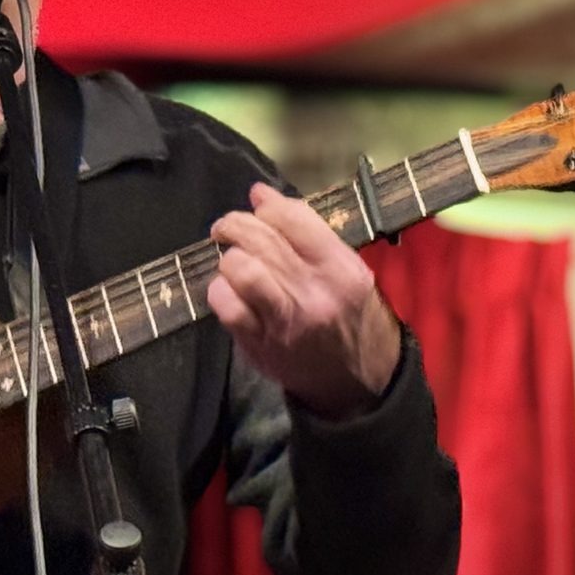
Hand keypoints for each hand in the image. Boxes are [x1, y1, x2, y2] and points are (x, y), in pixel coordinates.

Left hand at [207, 182, 401, 417]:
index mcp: (341, 269)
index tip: (256, 206)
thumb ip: (304, 231)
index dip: (267, 206)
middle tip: (226, 228)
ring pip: (242, 268)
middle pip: (261, 240)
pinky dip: (219, 290)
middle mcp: (314, 292)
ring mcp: (285, 320)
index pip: (293, 219)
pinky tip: (227, 290)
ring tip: (231, 259)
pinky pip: (226, 305)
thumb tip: (259, 193)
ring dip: (229, 258)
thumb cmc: (347, 313)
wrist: (354, 381)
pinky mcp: (260, 344)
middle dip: (235, 225)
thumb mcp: (343, 269)